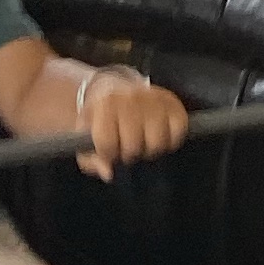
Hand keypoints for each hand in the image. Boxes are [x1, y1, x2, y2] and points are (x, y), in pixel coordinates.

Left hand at [69, 62, 188, 180]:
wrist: (119, 91)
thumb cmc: (101, 120)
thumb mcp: (85, 136)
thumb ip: (90, 160)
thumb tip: (108, 173)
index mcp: (105, 104)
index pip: (107, 143)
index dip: (108, 154)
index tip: (109, 151)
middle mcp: (130, 98)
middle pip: (133, 146)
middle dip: (129, 154)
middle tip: (127, 147)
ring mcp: (154, 100)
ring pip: (157, 143)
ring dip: (150, 149)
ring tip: (144, 142)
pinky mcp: (174, 104)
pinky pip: (178, 133)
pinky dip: (170, 142)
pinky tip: (160, 137)